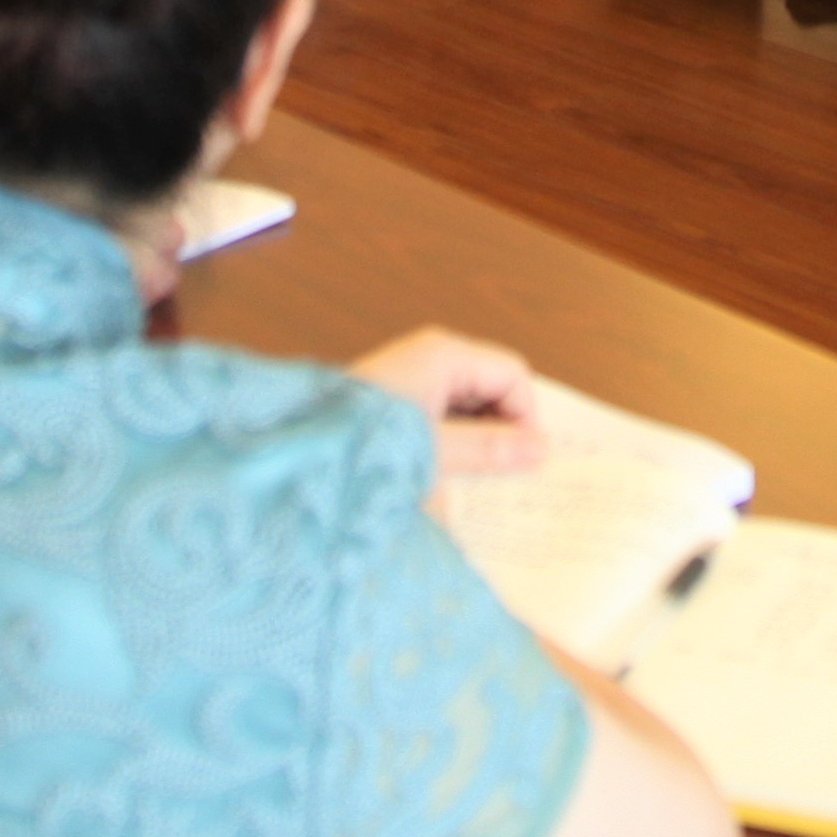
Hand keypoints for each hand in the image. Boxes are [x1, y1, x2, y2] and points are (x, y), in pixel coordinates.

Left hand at [351, 326, 545, 478]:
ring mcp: (412, 378)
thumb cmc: (361, 444)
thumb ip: (489, 449)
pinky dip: (450, 444)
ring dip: (474, 443)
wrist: (294, 452)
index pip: (513, 375)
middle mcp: (431, 357)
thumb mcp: (433, 452)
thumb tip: (542, 449)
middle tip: (497, 479)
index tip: (520, 465)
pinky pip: (442, 417)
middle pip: (493, 388)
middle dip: (501, 431)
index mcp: (444, 354)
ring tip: (465, 482)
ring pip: (468, 406)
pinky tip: (440, 477)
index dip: (523, 418)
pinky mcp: (396, 401)